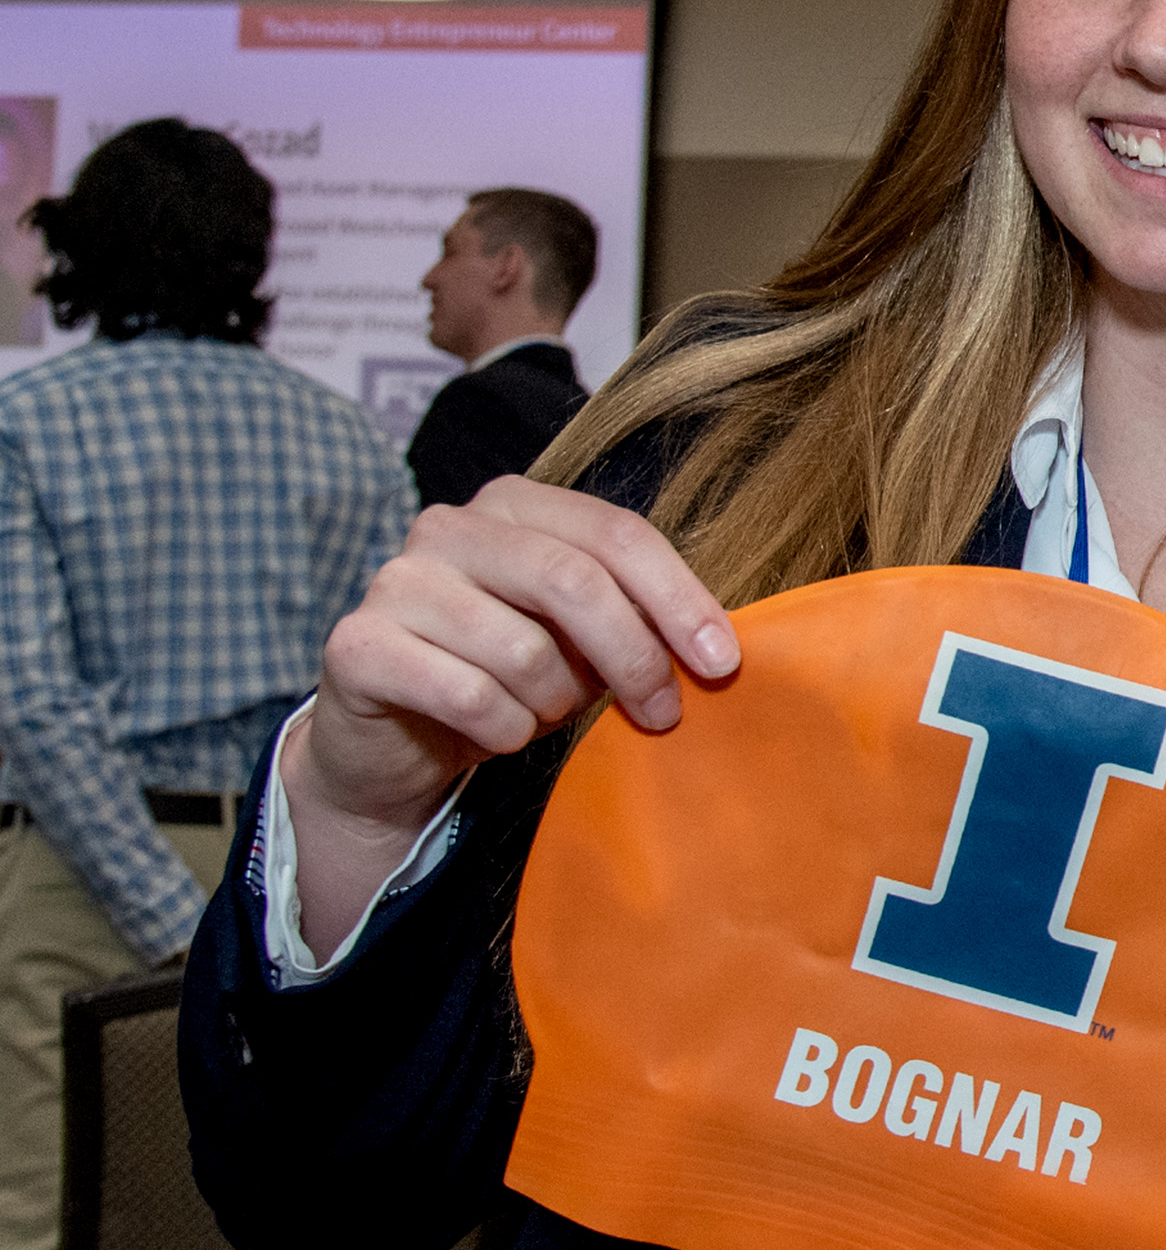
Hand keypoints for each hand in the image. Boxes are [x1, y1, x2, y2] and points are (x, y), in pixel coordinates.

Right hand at [287, 477, 737, 949]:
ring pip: (523, 651)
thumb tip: (712, 648)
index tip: (723, 662)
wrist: (393, 745)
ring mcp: (395, 581)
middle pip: (574, 582)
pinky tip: (497, 731)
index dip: (679, 598)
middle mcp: (448, 526)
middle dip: (634, 657)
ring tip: (544, 711)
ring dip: (555, 702)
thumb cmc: (502, 678)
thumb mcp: (576, 638)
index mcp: (512, 504)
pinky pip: (468, 695)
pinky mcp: (357, 645)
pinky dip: (503, 729)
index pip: (616, 534)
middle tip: (662, 712)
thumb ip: (630, 618)